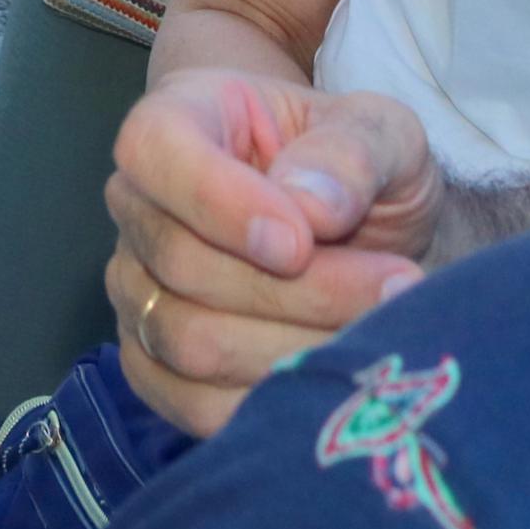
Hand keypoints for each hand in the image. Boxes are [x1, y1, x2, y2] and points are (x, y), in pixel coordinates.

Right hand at [103, 72, 438, 434]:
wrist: (353, 226)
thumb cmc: (355, 165)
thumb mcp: (381, 134)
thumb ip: (352, 153)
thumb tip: (311, 209)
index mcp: (174, 122)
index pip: (154, 154)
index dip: (219, 203)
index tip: (301, 242)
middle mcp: (136, 205)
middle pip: (182, 264)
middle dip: (297, 291)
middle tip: (393, 288)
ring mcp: (136, 288)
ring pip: (187, 340)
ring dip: (294, 350)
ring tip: (375, 335)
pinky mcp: (153, 363)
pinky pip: (190, 404)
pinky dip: (268, 406)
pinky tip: (333, 380)